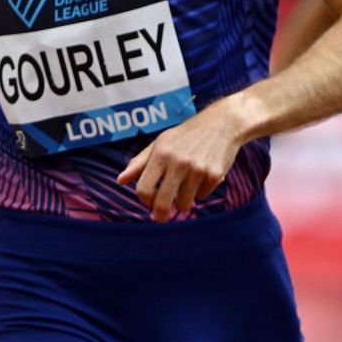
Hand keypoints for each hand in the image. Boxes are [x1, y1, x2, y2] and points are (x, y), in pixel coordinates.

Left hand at [117, 99, 257, 221]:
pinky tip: (203, 175)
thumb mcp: (160, 143)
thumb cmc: (186, 135)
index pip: (144, 189)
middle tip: (162, 218)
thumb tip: (120, 181)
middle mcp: (178, 162)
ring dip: (183, 201)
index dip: (145, 200)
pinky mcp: (214, 175)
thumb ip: (139, 163)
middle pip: (163, 203)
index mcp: (161, 154)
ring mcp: (198, 169)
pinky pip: (202, 196)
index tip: (150, 202)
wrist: (222, 124)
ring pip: (184, 203)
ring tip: (187, 186)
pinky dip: (201, 191)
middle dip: (161, 215)